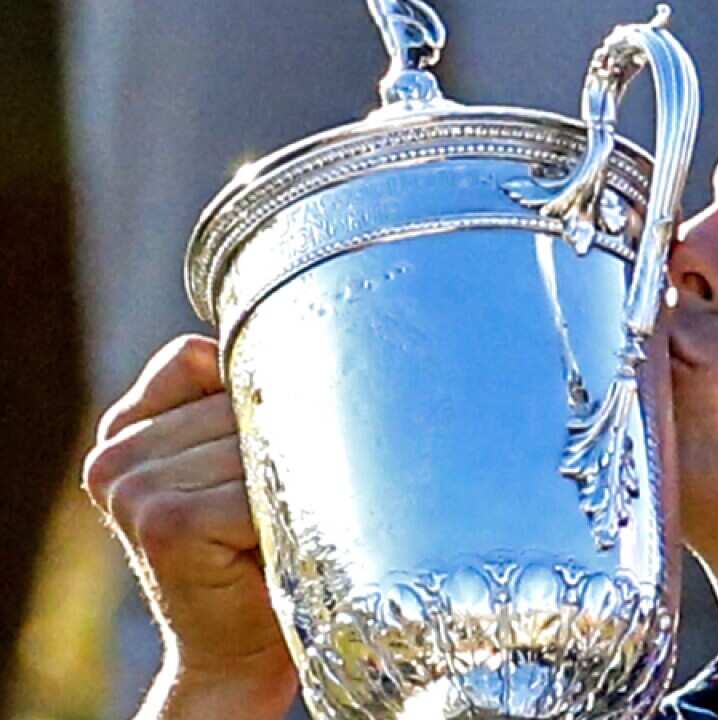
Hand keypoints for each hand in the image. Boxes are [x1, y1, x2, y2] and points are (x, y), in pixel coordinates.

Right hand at [83, 335, 295, 718]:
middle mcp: (115, 454)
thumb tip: (302, 345)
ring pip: (254, 443)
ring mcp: (133, 488)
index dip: (260, 399)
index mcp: (126, 427)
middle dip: (283, 445)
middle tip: (287, 500)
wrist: (240, 653)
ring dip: (288, 481)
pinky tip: (270, 545)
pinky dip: (283, 514)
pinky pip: (256, 488)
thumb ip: (236, 404)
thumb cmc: (255, 552)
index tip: (276, 449)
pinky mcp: (165, 522)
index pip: (206, 360)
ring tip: (278, 523)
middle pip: (239, 402)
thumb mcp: (235, 463)